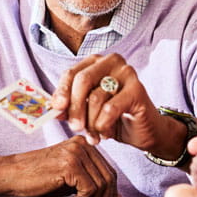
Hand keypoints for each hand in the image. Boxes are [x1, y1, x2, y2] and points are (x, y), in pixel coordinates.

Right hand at [0, 136, 116, 196]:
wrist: (10, 174)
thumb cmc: (36, 177)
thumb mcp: (68, 177)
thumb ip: (89, 181)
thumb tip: (116, 195)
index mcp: (83, 143)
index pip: (108, 169)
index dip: (111, 190)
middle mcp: (81, 144)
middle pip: (108, 175)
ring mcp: (75, 153)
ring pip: (101, 182)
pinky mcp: (69, 164)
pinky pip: (89, 187)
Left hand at [51, 53, 184, 157]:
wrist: (144, 131)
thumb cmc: (114, 118)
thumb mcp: (87, 112)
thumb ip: (70, 107)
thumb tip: (52, 108)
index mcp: (97, 62)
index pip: (71, 73)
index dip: (61, 92)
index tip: (56, 109)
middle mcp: (112, 62)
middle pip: (82, 81)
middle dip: (75, 108)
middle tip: (74, 127)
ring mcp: (127, 73)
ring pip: (95, 98)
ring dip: (90, 122)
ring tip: (94, 134)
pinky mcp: (138, 90)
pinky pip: (110, 109)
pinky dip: (103, 125)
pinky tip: (106, 133)